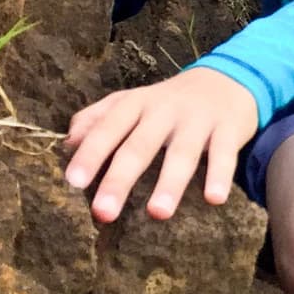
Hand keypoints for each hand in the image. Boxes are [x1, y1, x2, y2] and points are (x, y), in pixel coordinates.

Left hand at [64, 66, 259, 222]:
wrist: (227, 79)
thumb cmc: (167, 103)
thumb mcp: (131, 102)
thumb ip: (97, 120)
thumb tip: (66, 144)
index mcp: (136, 104)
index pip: (108, 129)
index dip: (90, 154)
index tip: (73, 182)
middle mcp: (164, 110)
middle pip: (139, 145)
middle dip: (120, 179)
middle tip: (103, 213)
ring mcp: (197, 120)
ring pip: (182, 152)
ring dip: (170, 182)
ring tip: (157, 213)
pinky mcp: (228, 129)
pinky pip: (223, 154)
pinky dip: (220, 175)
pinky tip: (215, 199)